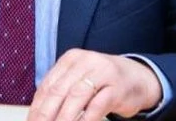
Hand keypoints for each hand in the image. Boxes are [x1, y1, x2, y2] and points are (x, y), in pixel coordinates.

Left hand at [28, 49, 161, 120]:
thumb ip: (61, 92)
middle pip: (58, 91)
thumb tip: (38, 114)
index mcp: (71, 59)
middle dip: (46, 115)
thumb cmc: (104, 82)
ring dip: (64, 119)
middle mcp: (85, 61)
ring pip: (76, 97)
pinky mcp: (117, 87)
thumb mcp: (80, 80)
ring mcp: (102, 72)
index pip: (47, 85)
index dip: (37, 108)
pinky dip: (85, 119)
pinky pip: (97, 106)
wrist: (139, 79)